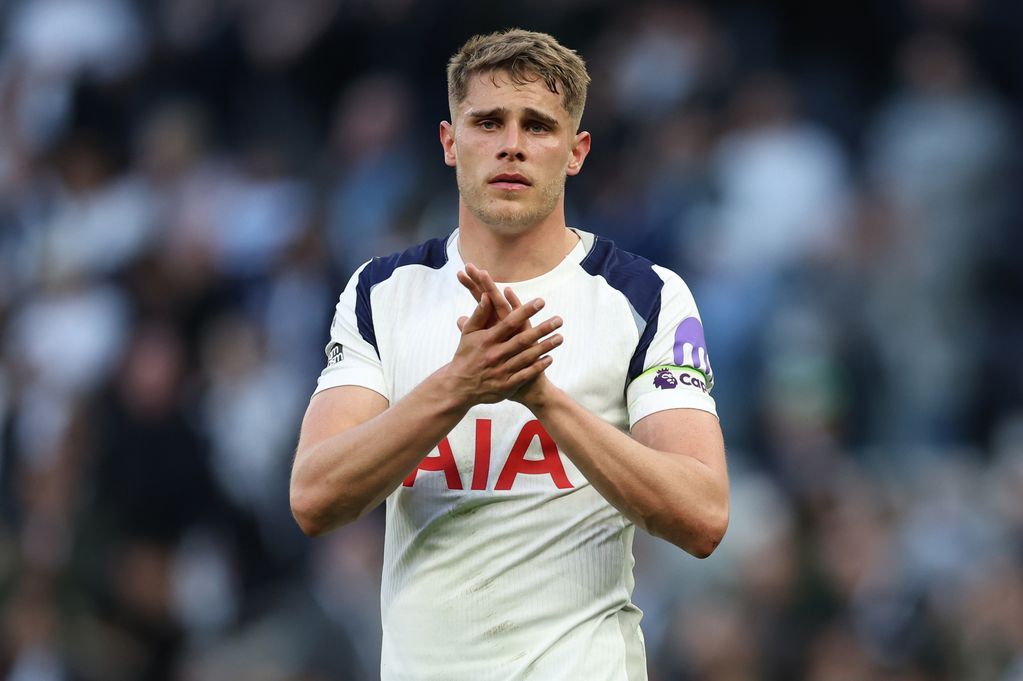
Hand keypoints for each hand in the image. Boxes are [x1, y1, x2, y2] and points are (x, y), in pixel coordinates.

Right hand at [445, 290, 562, 407]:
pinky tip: (550, 358)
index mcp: (487, 340)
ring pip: (527, 357)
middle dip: (542, 329)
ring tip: (560, 337)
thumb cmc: (465, 356)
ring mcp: (502, 371)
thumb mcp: (468, 334)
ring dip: (545, 347)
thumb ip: (479, 314)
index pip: (509, 323)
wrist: (458, 387)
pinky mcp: (506, 386)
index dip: (525, 311)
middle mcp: (495, 354)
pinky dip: (538, 367)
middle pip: (523, 340)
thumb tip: (488, 296)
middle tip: (559, 320)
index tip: (541, 302)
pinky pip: (526, 375)